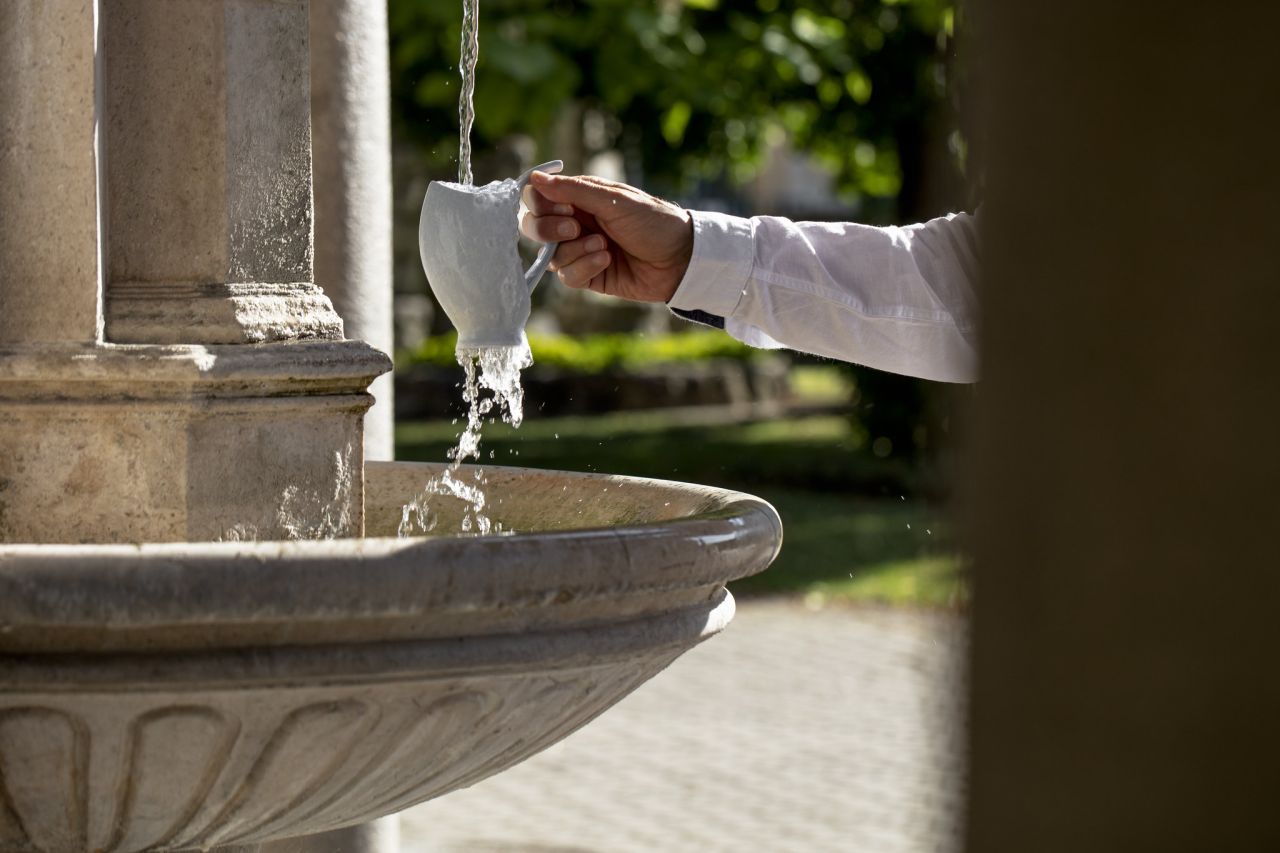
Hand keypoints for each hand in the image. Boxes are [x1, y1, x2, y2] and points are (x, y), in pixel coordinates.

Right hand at [520, 172, 693, 302]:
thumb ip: (572, 190)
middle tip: (573, 228)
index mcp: (579, 198)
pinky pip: (567, 276)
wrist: (680, 258)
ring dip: (574, 250)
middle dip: (548, 230)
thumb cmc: (652, 221)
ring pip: (551, 255)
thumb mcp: (613, 200)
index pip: (537, 198)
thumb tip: (533, 178)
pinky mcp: (589, 276)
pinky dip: (584, 267)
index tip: (562, 206)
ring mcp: (580, 251)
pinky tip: (606, 260)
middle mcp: (575, 223)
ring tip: (604, 246)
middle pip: (534, 228)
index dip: (540, 203)